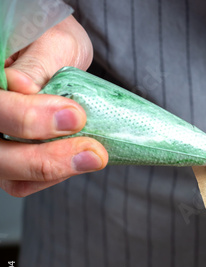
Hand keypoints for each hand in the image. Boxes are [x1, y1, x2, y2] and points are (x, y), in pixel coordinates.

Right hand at [0, 16, 107, 196]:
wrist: (55, 57)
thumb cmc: (50, 46)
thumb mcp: (50, 43)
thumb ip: (37, 64)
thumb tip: (20, 85)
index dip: (28, 117)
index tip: (75, 115)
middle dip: (43, 157)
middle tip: (93, 150)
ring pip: (9, 174)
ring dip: (54, 170)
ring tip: (94, 157)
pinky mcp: (10, 161)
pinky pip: (24, 182)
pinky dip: (54, 175)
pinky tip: (80, 159)